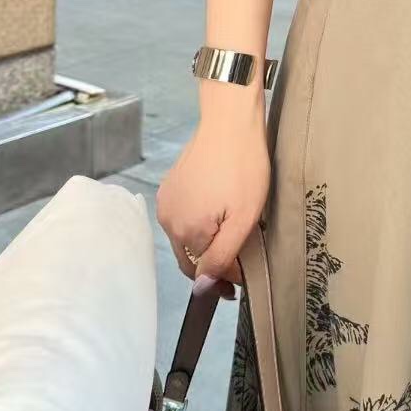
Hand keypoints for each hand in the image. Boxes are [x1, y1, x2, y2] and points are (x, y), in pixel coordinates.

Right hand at [156, 83, 270, 291]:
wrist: (230, 122)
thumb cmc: (243, 168)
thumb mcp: (243, 219)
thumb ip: (222, 257)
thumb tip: (203, 287)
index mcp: (185, 232)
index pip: (203, 272)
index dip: (226, 277)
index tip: (244, 278)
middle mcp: (167, 220)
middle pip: (191, 257)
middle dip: (214, 261)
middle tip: (242, 255)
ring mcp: (166, 201)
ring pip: (187, 237)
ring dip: (206, 241)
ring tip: (232, 228)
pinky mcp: (169, 186)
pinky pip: (183, 216)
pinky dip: (199, 221)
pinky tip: (219, 209)